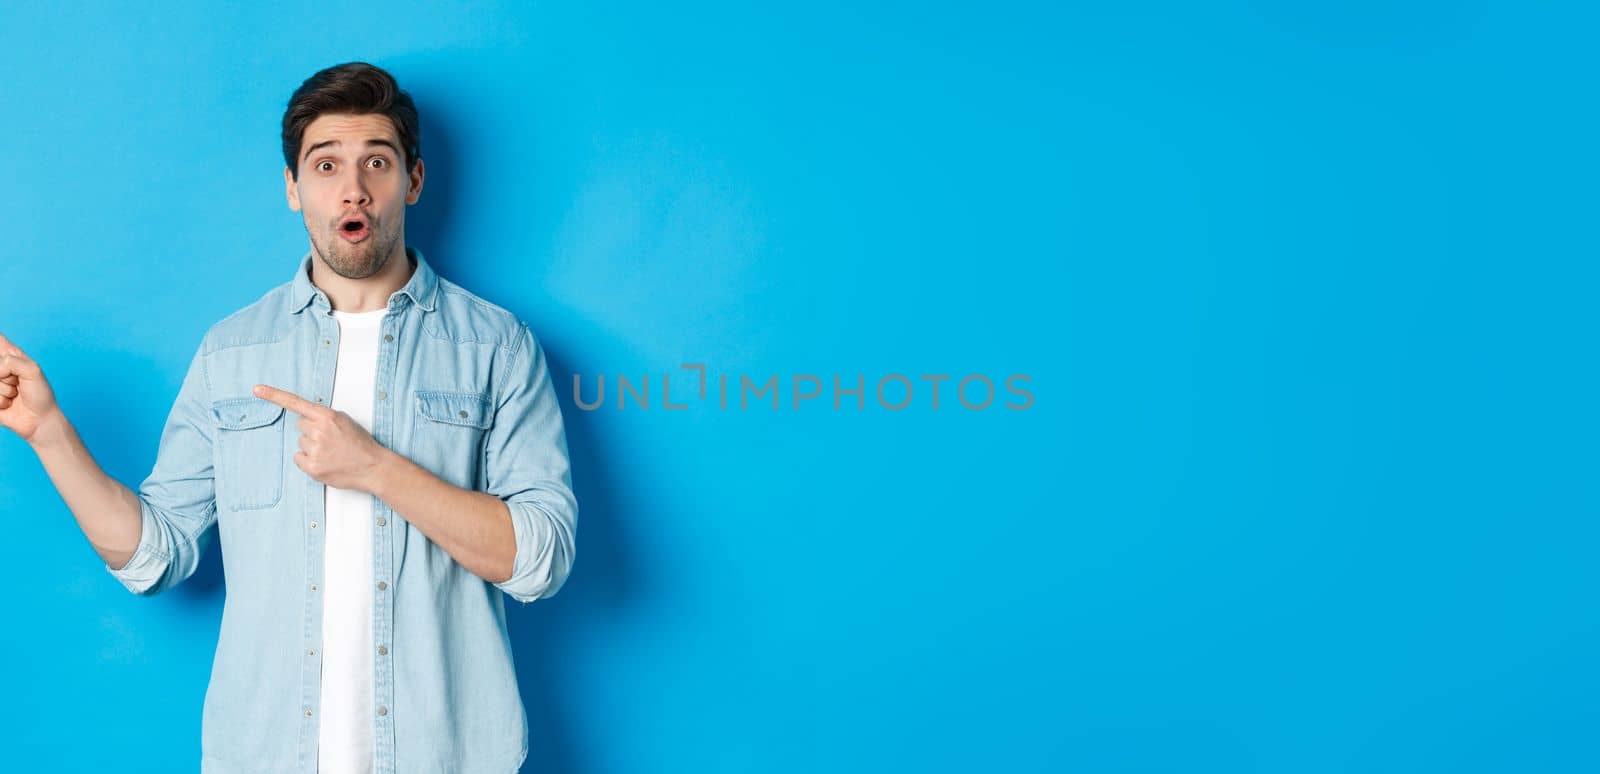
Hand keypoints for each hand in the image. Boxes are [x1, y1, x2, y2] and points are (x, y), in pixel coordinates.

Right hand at [0, 330, 61, 443]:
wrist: (39, 420)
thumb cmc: (40, 394)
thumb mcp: (32, 370)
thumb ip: (11, 362)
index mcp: (9, 354)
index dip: (0, 343)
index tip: (3, 357)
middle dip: (4, 375)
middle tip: (16, 382)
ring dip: (4, 391)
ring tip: (14, 394)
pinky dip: (0, 402)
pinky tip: (8, 404)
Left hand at [253, 383, 391, 492]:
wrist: (373, 467)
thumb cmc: (361, 444)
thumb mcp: (346, 421)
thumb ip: (325, 418)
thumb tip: (308, 419)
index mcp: (327, 416)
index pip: (295, 403)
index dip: (273, 395)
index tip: (257, 390)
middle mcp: (319, 431)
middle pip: (300, 426)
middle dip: (312, 431)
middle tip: (330, 440)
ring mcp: (315, 450)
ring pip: (301, 443)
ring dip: (312, 447)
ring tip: (331, 452)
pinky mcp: (312, 467)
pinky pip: (299, 458)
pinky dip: (308, 461)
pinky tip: (324, 462)